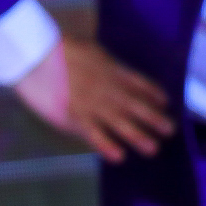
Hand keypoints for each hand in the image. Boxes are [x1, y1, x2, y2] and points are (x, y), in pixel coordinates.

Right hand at [14, 39, 175, 162]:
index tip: (165, 102)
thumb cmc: (59, 49)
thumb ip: (104, 62)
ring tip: (153, 148)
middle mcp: (108, 89)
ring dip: (138, 136)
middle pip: (137, 106)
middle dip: (154, 119)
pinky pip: (95, 134)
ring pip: (121, 123)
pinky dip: (107, 146)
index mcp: (111, 69)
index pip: (139, 83)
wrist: (35, 54)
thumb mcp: (90, 49)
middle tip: (170, 130)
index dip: (153, 93)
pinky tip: (119, 156)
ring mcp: (93, 104)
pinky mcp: (75, 117)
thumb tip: (113, 70)